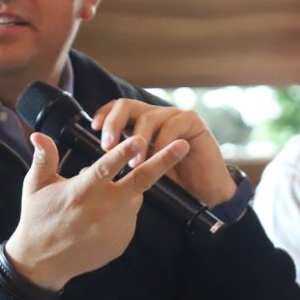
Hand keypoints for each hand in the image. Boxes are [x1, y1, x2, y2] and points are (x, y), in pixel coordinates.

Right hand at [5, 131, 188, 290]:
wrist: (43, 264)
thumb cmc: (38, 219)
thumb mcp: (35, 187)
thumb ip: (44, 159)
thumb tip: (38, 134)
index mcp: (81, 193)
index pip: (106, 169)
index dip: (123, 153)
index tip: (140, 139)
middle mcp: (103, 210)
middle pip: (140, 181)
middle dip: (163, 161)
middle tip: (183, 144)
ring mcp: (116, 227)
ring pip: (135, 197)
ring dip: (126, 190)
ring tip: (96, 200)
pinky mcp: (122, 239)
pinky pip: (129, 216)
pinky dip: (121, 210)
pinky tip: (99, 217)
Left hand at [91, 99, 236, 207]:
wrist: (206, 194)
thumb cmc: (174, 184)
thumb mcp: (142, 171)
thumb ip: (125, 160)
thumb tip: (93, 163)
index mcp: (143, 125)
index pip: (118, 109)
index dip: (104, 115)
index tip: (93, 129)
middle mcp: (158, 116)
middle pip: (127, 105)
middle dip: (113, 124)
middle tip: (108, 147)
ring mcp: (175, 117)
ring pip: (147, 116)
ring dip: (138, 142)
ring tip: (135, 165)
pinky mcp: (193, 122)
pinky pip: (171, 125)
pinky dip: (162, 144)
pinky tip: (160, 159)